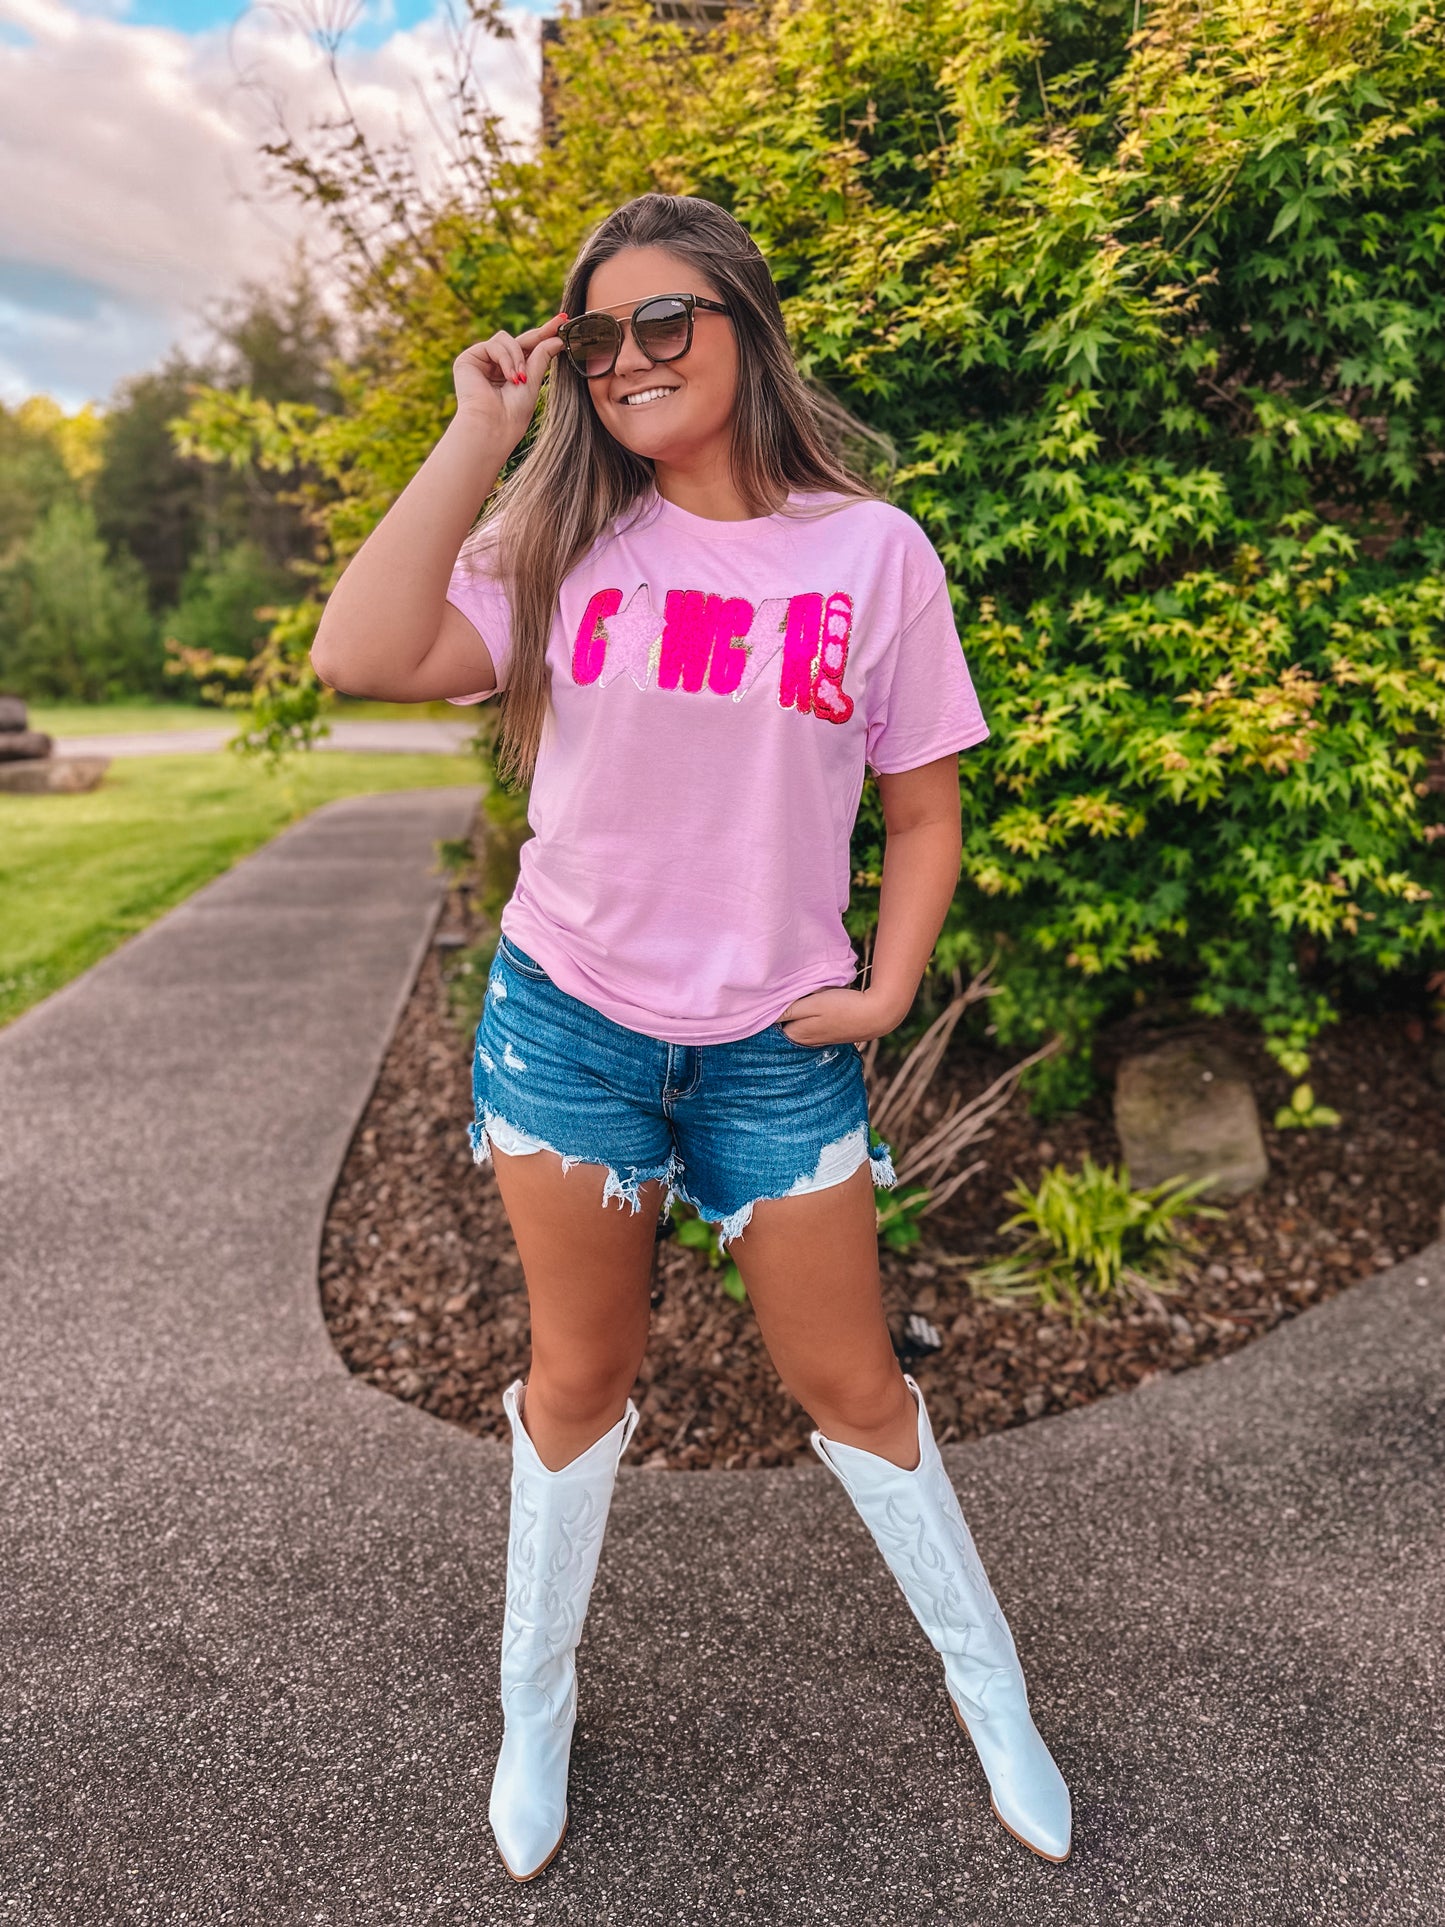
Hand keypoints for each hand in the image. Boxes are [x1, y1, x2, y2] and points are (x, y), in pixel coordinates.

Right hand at [451, 312, 569, 446]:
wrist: (493, 427)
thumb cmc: (513, 413)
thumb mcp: (533, 381)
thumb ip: (541, 357)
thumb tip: (557, 338)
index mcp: (510, 372)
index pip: (528, 349)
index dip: (545, 335)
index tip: (564, 322)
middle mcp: (494, 365)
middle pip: (518, 340)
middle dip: (539, 334)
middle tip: (560, 323)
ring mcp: (481, 361)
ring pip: (506, 339)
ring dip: (518, 357)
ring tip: (520, 380)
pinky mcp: (468, 359)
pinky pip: (493, 345)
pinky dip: (506, 359)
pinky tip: (509, 377)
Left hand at [774, 985, 906, 1047]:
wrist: (878, 1014)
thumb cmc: (844, 1007)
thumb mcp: (812, 1005)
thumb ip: (787, 1010)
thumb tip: (762, 1014)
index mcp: (796, 1035)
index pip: (772, 1024)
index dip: (770, 1010)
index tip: (770, 996)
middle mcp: (806, 1041)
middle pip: (785, 1024)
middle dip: (783, 1011)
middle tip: (784, 992)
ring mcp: (819, 1038)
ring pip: (800, 1022)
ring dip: (799, 1011)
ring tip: (802, 996)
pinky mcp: (831, 1032)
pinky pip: (813, 1022)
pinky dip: (811, 1013)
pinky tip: (818, 1002)